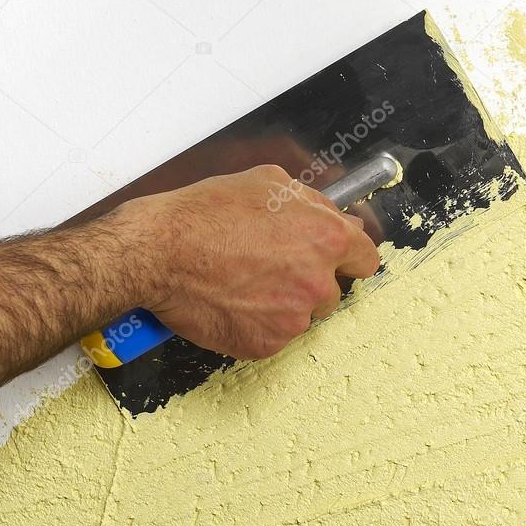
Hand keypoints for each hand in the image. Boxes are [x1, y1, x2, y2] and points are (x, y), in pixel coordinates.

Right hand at [113, 165, 380, 358]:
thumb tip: (338, 215)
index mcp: (327, 237)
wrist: (159, 252)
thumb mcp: (267, 182)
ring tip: (244, 282)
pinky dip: (255, 323)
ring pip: (302, 314)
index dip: (347, 257)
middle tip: (269, 266)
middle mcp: (317, 281)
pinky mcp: (266, 343)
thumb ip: (313, 203)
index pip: (366, 259)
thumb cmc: (206, 213)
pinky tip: (230, 301)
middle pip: (332, 290)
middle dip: (308, 280)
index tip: (333, 259)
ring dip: (282, 303)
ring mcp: (293, 317)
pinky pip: (272, 335)